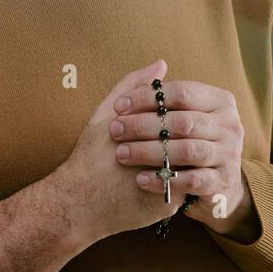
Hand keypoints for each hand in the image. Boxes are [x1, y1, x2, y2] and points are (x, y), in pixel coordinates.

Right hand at [51, 60, 183, 242]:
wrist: (78, 204)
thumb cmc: (91, 157)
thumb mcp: (106, 115)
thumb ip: (134, 86)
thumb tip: (161, 65)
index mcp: (153, 132)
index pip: (186, 114)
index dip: (180, 113)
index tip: (168, 116)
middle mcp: (166, 157)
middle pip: (194, 137)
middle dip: (187, 136)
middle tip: (172, 136)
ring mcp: (171, 183)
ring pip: (195, 162)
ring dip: (187, 156)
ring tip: (171, 154)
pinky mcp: (170, 206)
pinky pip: (188, 186)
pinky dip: (182, 178)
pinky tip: (167, 175)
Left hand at [109, 78, 258, 240]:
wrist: (210, 179)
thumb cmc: (185, 138)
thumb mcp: (176, 112)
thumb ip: (161, 91)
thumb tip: (159, 65)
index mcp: (220, 100)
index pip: (182, 92)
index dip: (147, 97)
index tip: (118, 106)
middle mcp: (230, 125)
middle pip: (182, 122)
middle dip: (142, 125)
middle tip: (115, 130)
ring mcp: (229, 154)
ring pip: (186, 150)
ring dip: (149, 152)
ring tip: (121, 154)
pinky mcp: (223, 181)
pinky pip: (191, 181)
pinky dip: (164, 180)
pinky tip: (140, 179)